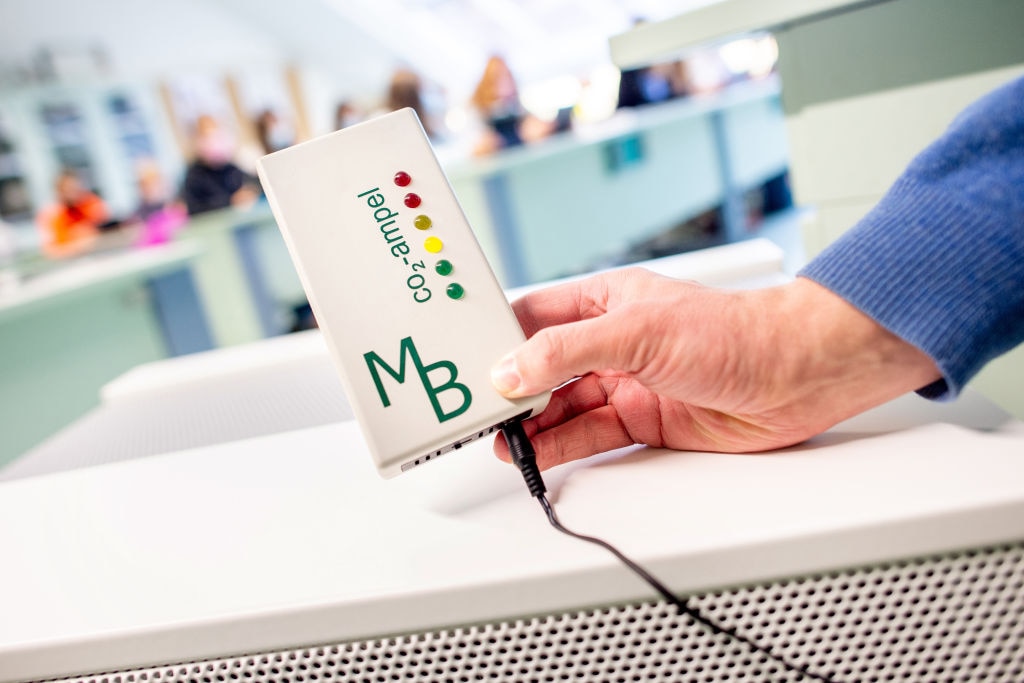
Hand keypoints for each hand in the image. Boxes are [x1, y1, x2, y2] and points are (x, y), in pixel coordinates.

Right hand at [491, 269, 940, 469]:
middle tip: (478, 410)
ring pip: (561, 405)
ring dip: (530, 423)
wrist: (796, 377)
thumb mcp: (635, 331)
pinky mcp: (642, 421)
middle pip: (543, 367)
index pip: (534, 317)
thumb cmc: (733, 332)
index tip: (468, 362)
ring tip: (500, 439)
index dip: (500, 339)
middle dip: (510, 388)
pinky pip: (588, 434)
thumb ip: (567, 350)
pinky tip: (536, 453)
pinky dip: (559, 445)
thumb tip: (511, 368)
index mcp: (605, 301)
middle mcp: (611, 342)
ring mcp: (626, 383)